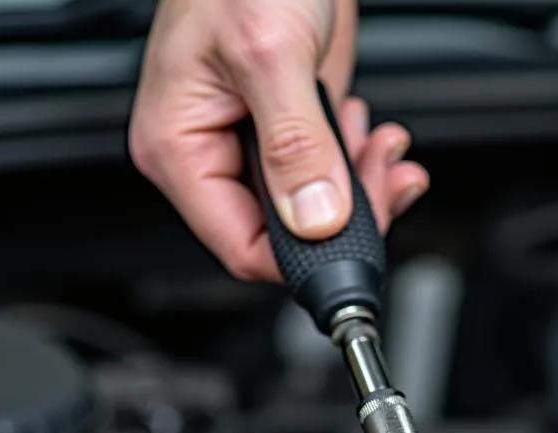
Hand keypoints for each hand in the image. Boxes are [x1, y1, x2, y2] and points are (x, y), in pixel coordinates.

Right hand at [129, 0, 428, 281]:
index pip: (242, 246)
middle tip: (379, 179)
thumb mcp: (270, 53)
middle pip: (284, 235)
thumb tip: (315, 218)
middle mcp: (211, 155)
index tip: (351, 237)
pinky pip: (328, 179)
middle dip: (343, 215)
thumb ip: (295, 144)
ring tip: (378, 146)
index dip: (304, 254)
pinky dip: (360, 165)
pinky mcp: (288, 133)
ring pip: (313, 212)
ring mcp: (252, 146)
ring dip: (361, 188)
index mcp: (179, 148)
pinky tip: (370, 135)